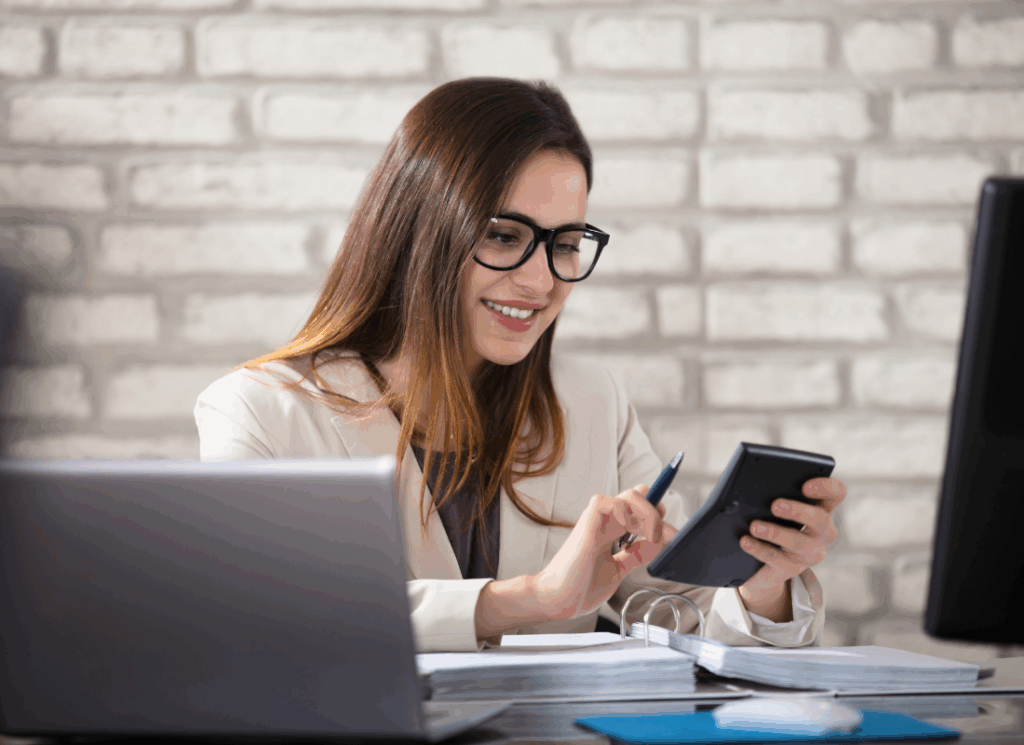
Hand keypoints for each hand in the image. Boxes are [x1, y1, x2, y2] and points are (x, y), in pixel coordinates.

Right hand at [530, 484, 671, 622]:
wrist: (558, 600)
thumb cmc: (580, 587)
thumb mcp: (618, 570)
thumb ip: (635, 556)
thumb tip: (657, 544)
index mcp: (611, 532)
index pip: (637, 509)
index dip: (655, 513)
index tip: (669, 533)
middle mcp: (605, 522)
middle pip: (638, 497)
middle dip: (657, 511)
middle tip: (663, 535)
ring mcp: (596, 521)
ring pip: (628, 496)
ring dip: (647, 512)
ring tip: (650, 535)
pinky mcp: (586, 524)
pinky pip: (607, 502)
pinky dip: (625, 511)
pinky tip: (630, 530)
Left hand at [738, 477, 844, 621]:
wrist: (760, 562)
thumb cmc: (769, 521)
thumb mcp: (774, 506)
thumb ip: (771, 492)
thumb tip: (752, 483)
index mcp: (821, 509)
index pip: (836, 494)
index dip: (826, 488)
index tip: (805, 486)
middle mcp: (822, 532)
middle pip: (820, 519)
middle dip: (798, 511)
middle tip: (775, 505)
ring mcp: (809, 552)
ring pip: (799, 543)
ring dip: (776, 533)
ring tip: (754, 526)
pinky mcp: (791, 568)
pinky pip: (776, 558)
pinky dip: (759, 548)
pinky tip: (745, 541)